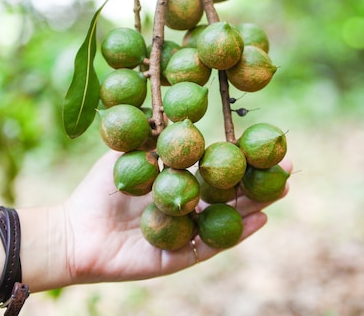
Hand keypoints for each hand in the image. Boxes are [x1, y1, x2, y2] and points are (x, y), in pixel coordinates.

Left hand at [63, 150, 292, 284]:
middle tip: (287, 164)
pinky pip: (213, 246)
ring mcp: (189, 233)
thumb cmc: (102, 189)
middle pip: (232, 193)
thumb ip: (155, 134)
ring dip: (258, 204)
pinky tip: (260, 219)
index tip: (265, 139)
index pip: (219, 169)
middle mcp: (190, 208)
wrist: (76, 229)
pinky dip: (237, 233)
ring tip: (283, 188)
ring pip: (230, 218)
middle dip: (260, 179)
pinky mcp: (182, 257)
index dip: (243, 156)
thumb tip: (180, 106)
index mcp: (181, 184)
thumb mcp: (130, 153)